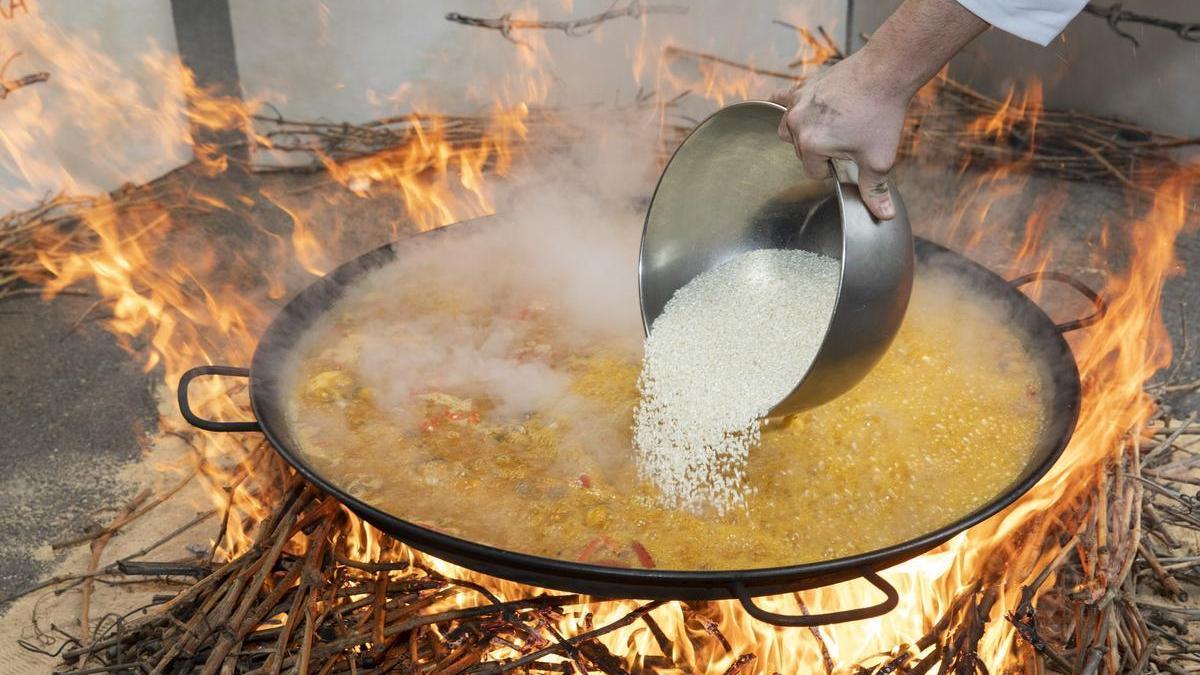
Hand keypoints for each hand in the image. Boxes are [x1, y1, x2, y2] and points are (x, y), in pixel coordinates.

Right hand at [770, 52, 908, 220]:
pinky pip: (782, 98)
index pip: (814, 171)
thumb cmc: (881, 115)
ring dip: (802, 134)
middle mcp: (797, 124)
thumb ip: (875, 190)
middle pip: (800, 151)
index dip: (833, 169)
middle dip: (820, 151)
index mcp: (811, 145)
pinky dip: (784, 105)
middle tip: (846, 142)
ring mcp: (797, 103)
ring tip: (826, 130)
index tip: (850, 159)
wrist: (885, 72)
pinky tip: (791, 108)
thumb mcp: (879, 160)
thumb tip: (884, 215)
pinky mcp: (803, 87)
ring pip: (788, 129)